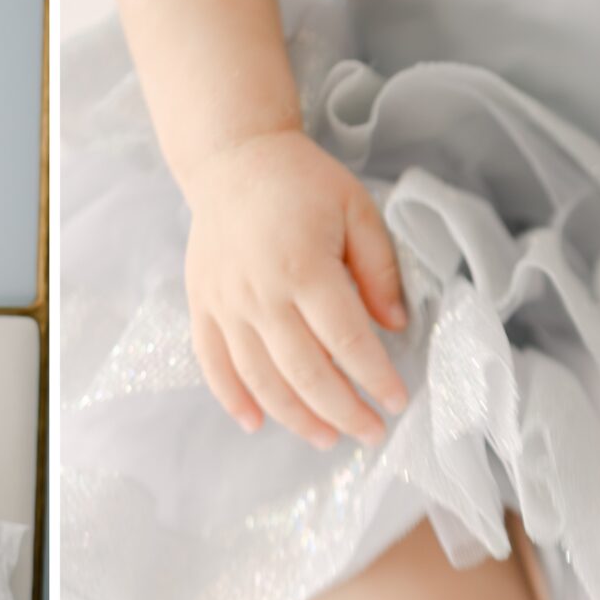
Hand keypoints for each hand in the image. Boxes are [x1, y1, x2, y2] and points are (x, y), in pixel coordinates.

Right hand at [180, 127, 410, 447]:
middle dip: (343, 411)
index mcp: (304, 267)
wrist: (233, 160)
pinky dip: (232, 399)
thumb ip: (379, 269)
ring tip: (327, 438)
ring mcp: (225, 304)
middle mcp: (260, 293)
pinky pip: (213, 364)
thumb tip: (395, 325)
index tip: (397, 401)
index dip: (375, 378)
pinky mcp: (202, 306)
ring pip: (260, 378)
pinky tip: (256, 424)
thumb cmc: (303, 183)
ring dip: (295, 417)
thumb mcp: (357, 210)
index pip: (347, 341)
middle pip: (305, 372)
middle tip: (371, 433)